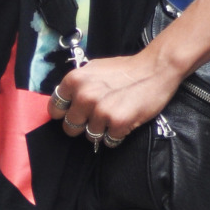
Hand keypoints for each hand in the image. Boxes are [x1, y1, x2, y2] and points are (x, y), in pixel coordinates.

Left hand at [48, 47, 181, 147]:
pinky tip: (124, 122)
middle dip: (83, 125)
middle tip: (98, 117)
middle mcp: (84, 96)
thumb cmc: (125, 69)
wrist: (155, 69)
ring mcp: (100, 110)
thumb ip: (77, 85)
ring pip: (90, 136)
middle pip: (70, 128)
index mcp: (74, 81)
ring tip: (115, 116)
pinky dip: (116, 136)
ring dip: (102, 130)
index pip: (55, 109)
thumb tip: (63, 101)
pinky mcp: (117, 122)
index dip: (65, 113)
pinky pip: (109, 141)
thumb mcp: (93, 69)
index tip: (76, 114)